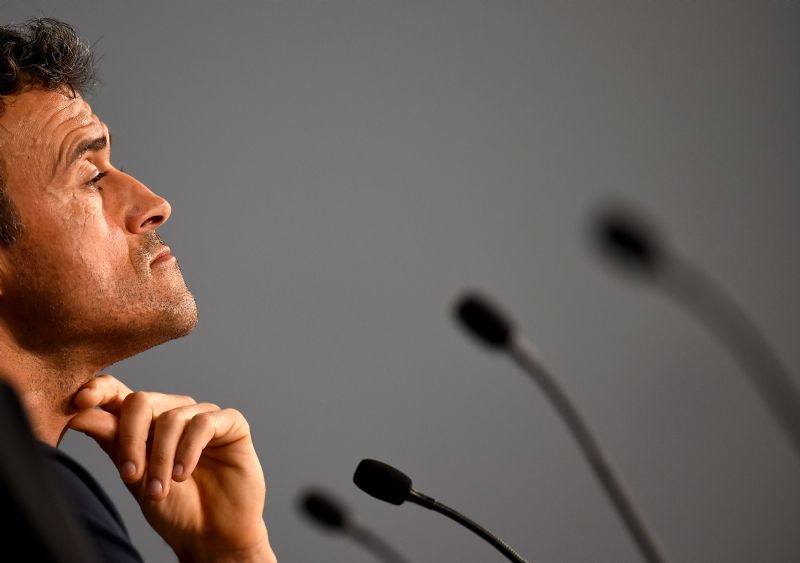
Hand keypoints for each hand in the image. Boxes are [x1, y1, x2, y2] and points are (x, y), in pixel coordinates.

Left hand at [67, 374, 276, 562]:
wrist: (210, 535)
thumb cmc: (173, 507)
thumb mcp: (134, 476)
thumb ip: (112, 441)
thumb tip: (79, 413)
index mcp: (144, 423)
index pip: (118, 392)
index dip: (100, 389)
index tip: (82, 400)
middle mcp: (173, 413)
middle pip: (141, 401)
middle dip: (131, 439)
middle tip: (131, 476)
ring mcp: (202, 416)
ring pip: (171, 417)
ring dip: (161, 458)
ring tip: (160, 490)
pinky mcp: (231, 424)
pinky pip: (204, 423)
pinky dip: (188, 450)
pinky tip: (182, 474)